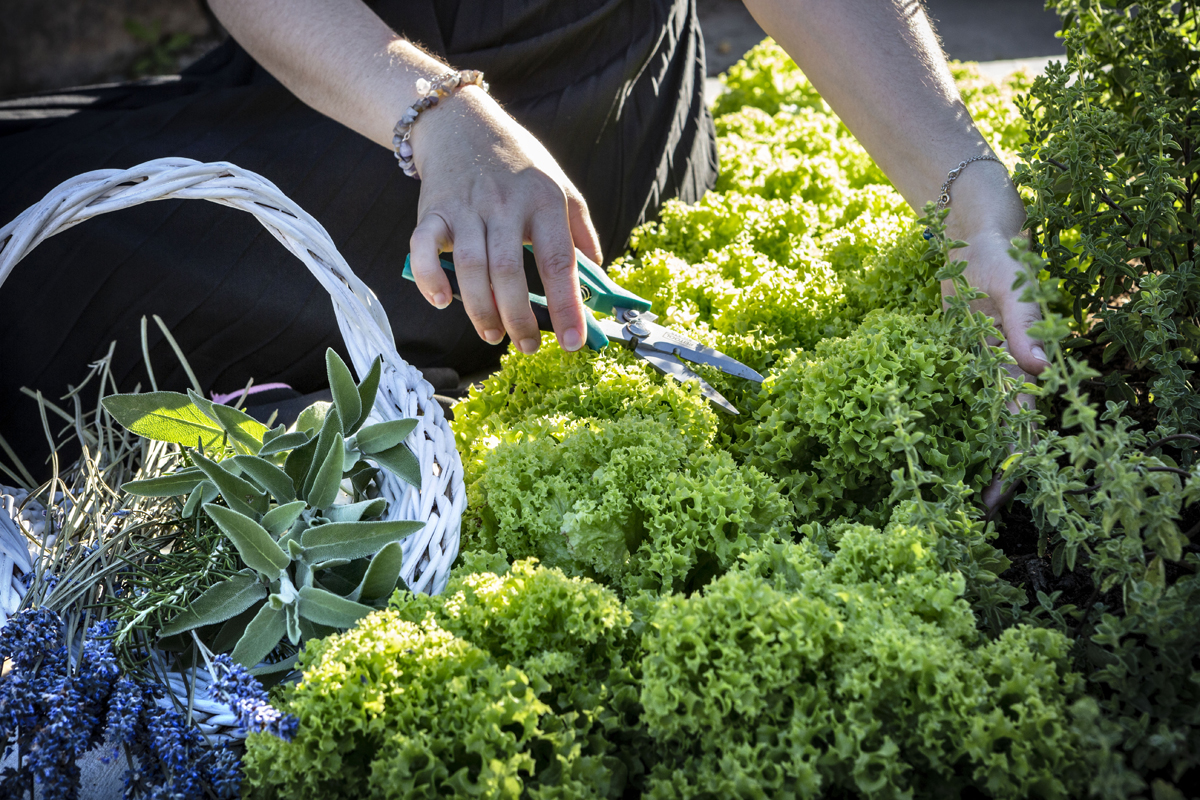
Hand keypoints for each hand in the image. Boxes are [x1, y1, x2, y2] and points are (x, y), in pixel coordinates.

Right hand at [405, 86, 602, 353]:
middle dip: (519, 318)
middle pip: (509, 272)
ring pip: (470, 267)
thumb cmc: (518, 163)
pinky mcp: (432, 211)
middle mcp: (504, 204)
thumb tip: (598, 274)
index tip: (573, 342)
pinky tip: (442, 301)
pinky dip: (429, 278)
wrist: (462, 123)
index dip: (567, 304)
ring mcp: (465, 207)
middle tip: (528, 346)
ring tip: (494, 334)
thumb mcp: (561, 186)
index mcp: (543, 201)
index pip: (559, 261)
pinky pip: (423, 248)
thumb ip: (581, 232)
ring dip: (481, 309)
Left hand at [943, 224, 1046, 510]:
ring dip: (961, 456)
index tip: (997, 499)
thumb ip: (1026, 322)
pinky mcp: (953, 360)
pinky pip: (948, 398)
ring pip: (972, 424)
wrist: (974, 235)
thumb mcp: (1013, 284)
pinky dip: (939, 422)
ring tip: (941, 496)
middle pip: (996, 436)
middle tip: (966, 516)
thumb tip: (1042, 369)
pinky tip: (919, 448)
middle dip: (985, 475)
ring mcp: (977, 370)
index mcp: (1023, 368)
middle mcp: (1003, 376)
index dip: (1013, 466)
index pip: (1023, 429)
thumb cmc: (1001, 256)